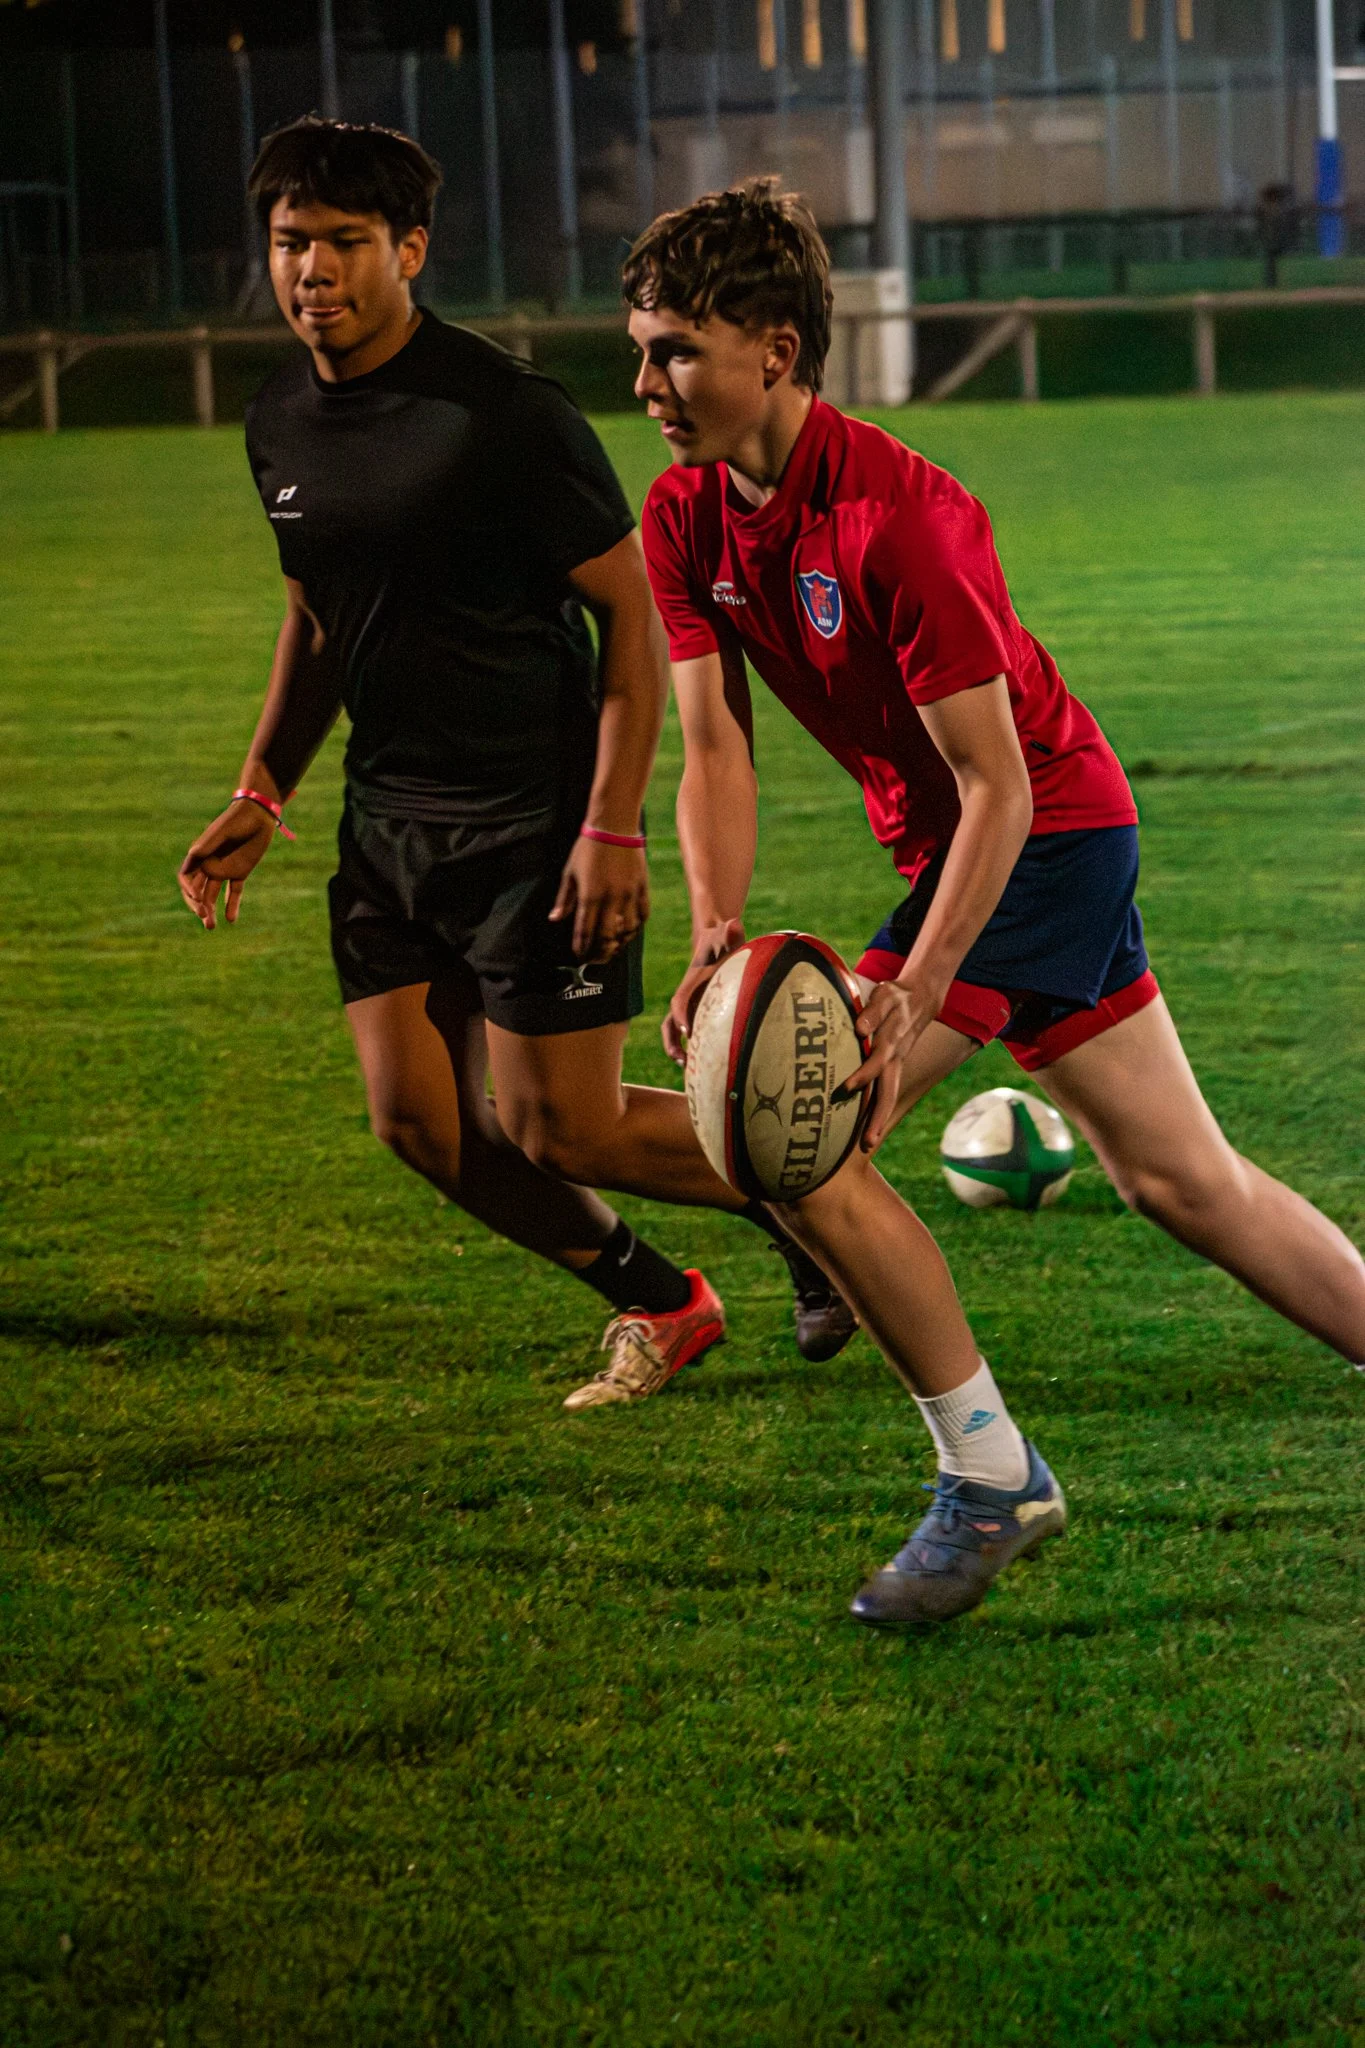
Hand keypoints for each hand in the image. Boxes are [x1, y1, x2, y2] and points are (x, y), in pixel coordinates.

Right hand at [178, 799, 277, 929]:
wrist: (258, 815)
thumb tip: (192, 855)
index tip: (197, 898)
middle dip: (198, 906)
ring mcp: (224, 869)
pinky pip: (234, 892)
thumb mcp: (222, 831)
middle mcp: (209, 864)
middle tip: (205, 918)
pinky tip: (231, 919)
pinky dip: (232, 905)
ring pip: (213, 895)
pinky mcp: (240, 872)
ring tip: (211, 927)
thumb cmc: (237, 819)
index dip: (188, 891)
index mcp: (200, 855)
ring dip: (211, 910)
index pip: (186, 878)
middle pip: (198, 891)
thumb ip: (208, 844)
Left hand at [550, 836, 648, 962]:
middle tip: (595, 958)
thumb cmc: (587, 848)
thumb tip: (555, 919)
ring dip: (619, 943)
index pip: (585, 932)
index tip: (579, 955)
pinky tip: (629, 930)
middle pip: (607, 938)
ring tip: (613, 947)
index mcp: (590, 896)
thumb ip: (564, 899)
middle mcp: (611, 899)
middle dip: (600, 953)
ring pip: (627, 931)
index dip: (581, 948)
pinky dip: (636, 927)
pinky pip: (642, 915)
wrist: (614, 827)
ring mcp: (629, 895)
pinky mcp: (642, 888)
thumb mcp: (569, 873)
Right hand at [662, 918, 745, 1065]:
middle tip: (682, 1060)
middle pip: (671, 1022)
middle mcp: (687, 996)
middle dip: (672, 1041)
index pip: (680, 1001)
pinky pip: (692, 1030)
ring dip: (678, 1048)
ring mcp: (691, 1005)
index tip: (688, 1031)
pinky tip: (708, 1060)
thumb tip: (734, 924)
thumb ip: (730, 931)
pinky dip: (694, 1045)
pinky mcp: (700, 1009)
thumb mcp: (727, 933)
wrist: (715, 938)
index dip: (682, 1015)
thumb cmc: (723, 938)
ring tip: (689, 1067)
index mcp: (691, 982)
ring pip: (676, 1030)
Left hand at [844, 974, 944, 1151]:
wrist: (922, 998)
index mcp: (892, 1040)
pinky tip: (867, 1128)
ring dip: (879, 1120)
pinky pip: (886, 1093)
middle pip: (888, 1092)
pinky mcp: (894, 1068)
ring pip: (889, 1097)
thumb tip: (860, 1029)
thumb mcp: (886, 995)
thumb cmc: (897, 995)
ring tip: (867, 1145)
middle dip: (878, 1117)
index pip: (877, 1062)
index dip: (863, 1075)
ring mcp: (896, 1066)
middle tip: (868, 1142)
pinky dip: (879, 1112)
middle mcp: (895, 1058)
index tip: (846, 1088)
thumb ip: (873, 1011)